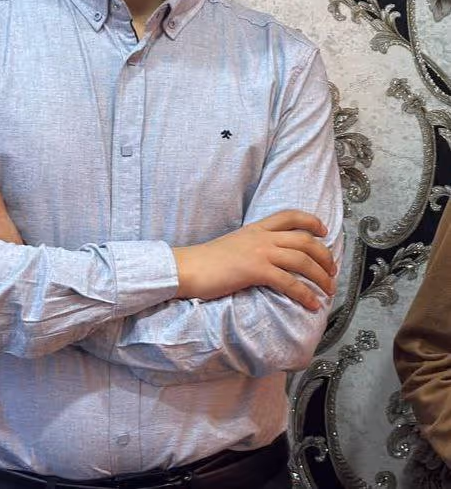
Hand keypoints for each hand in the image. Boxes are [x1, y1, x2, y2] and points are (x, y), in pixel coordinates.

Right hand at [172, 210, 335, 310]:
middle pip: (304, 239)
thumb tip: (267, 259)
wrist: (188, 267)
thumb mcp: (234, 246)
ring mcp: (259, 252)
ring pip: (302, 260)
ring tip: (329, 290)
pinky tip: (312, 304)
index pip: (289, 216)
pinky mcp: (255, 270)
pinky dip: (305, 294)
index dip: (311, 221)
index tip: (323, 230)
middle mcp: (261, 237)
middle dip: (324, 255)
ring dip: (321, 276)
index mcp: (255, 229)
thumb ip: (252, 247)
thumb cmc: (206, 261)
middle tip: (333, 270)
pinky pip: (289, 282)